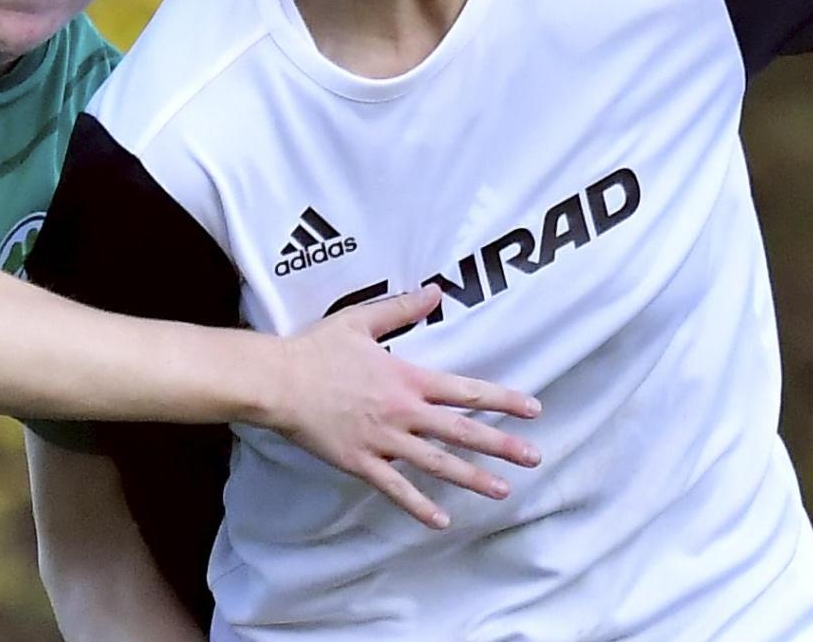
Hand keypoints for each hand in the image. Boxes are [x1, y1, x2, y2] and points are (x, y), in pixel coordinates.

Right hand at [265, 286, 542, 528]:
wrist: (279, 382)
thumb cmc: (317, 348)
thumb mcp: (362, 319)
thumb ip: (403, 308)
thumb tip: (436, 291)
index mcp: (407, 378)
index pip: (466, 390)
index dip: (503, 400)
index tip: (533, 410)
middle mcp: (403, 412)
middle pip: (461, 431)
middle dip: (501, 445)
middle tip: (533, 458)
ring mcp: (384, 441)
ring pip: (437, 464)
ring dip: (472, 478)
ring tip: (503, 491)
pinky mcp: (361, 463)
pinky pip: (395, 489)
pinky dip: (419, 506)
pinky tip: (441, 521)